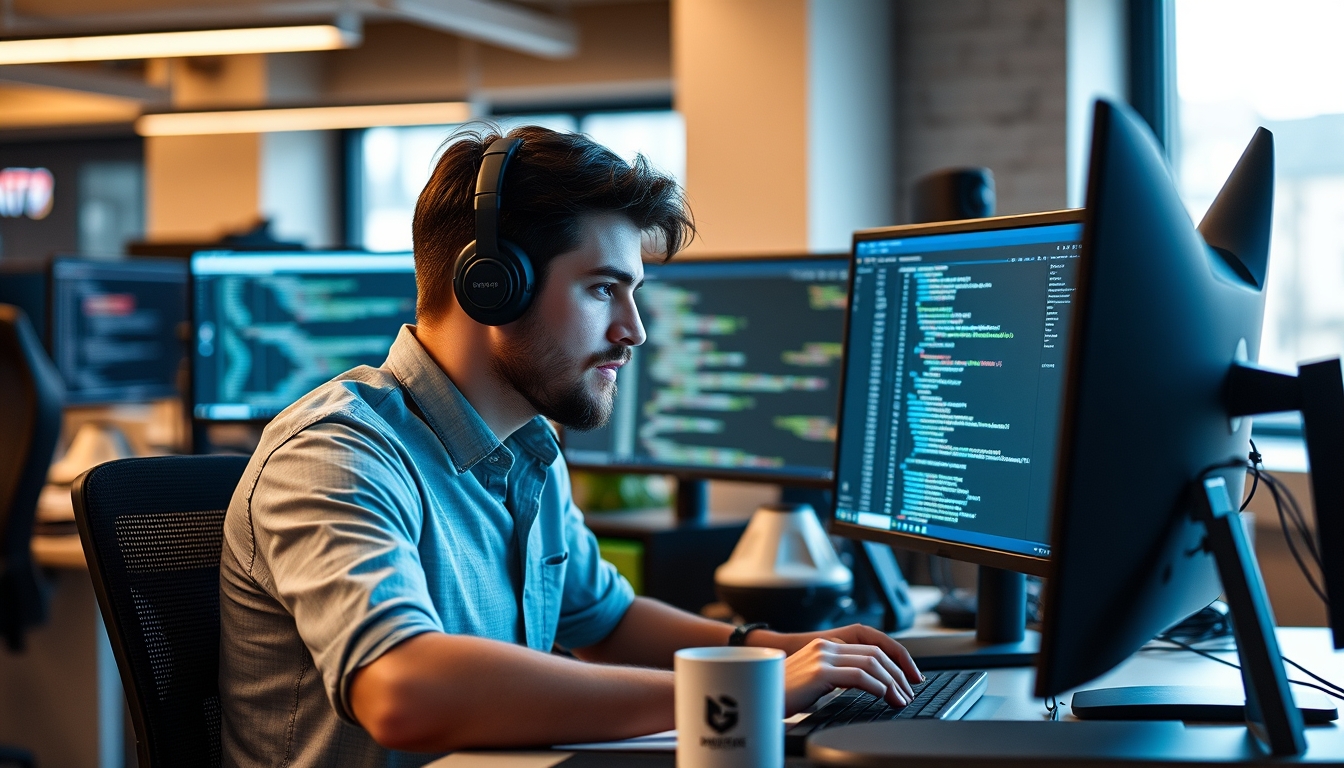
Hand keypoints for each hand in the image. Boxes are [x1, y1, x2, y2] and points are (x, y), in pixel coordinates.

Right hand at [776, 637, 915, 714]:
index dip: (894, 661)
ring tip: (900, 699)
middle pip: (875, 653)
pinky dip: (878, 686)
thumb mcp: (815, 679)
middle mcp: (826, 646)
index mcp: (825, 645)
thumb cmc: (783, 694)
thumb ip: (836, 675)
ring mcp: (823, 657)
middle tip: (908, 692)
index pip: (870, 646)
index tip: (906, 679)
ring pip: (871, 663)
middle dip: (898, 673)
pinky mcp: (820, 672)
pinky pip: (859, 676)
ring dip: (892, 682)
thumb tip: (866, 684)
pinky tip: (884, 697)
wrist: (758, 698)